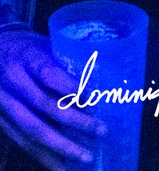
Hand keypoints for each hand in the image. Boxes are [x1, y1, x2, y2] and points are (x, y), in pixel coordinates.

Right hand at [0, 29, 100, 168]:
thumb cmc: (28, 49)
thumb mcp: (46, 46)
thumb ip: (66, 64)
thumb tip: (100, 86)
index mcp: (27, 58)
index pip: (49, 74)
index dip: (72, 88)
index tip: (95, 100)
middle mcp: (13, 82)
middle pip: (43, 106)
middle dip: (74, 122)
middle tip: (101, 131)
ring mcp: (3, 104)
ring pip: (31, 129)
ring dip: (60, 146)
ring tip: (84, 158)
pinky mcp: (0, 121)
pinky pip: (21, 140)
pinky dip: (42, 155)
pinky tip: (60, 166)